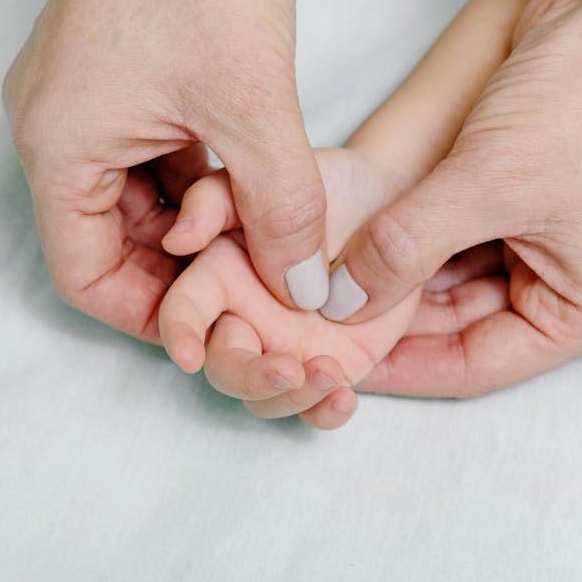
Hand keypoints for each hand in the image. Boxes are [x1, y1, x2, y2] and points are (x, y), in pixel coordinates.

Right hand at [2, 0, 327, 343]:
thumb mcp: (254, 107)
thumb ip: (282, 209)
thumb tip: (303, 286)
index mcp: (58, 147)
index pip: (86, 277)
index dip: (154, 314)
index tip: (222, 324)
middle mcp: (54, 127)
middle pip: (111, 240)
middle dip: (185, 268)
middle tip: (256, 283)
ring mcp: (82, 95)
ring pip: (138, 195)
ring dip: (199, 221)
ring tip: (266, 235)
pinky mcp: (117, 69)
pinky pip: (150, 149)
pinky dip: (199, 174)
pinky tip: (253, 179)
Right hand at [159, 148, 418, 426]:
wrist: (402, 205)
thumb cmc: (333, 183)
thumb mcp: (275, 171)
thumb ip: (220, 199)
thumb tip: (180, 238)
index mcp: (220, 273)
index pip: (183, 311)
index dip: (179, 335)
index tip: (188, 356)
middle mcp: (247, 317)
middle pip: (223, 366)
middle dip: (248, 375)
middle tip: (287, 365)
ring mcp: (288, 347)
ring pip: (265, 397)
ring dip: (289, 396)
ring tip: (328, 373)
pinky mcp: (333, 366)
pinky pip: (317, 406)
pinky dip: (325, 411)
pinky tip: (344, 396)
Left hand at [327, 0, 581, 395]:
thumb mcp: (487, 182)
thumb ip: (406, 248)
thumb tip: (341, 300)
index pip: (473, 366)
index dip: (398, 367)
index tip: (332, 365)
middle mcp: (570, 285)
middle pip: (459, 325)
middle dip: (390, 316)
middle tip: (315, 320)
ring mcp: (546, 241)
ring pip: (450, 281)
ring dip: (394, 274)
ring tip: (326, 278)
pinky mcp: (521, 200)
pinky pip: (453, 237)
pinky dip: (410, 237)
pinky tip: (359, 236)